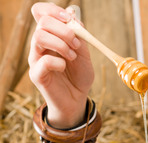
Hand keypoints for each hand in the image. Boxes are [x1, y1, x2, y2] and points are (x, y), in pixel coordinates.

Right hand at [28, 2, 94, 127]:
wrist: (77, 99)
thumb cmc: (79, 76)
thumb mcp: (84, 53)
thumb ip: (78, 35)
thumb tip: (72, 13)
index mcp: (50, 35)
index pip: (41, 12)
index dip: (53, 10)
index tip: (70, 20)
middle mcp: (40, 44)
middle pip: (42, 22)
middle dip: (64, 30)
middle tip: (76, 45)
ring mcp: (35, 58)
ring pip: (39, 37)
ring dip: (61, 44)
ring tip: (72, 56)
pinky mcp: (36, 74)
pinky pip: (44, 60)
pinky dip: (59, 62)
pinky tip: (64, 68)